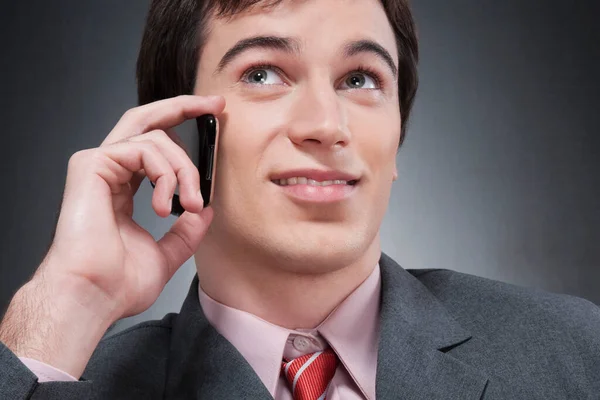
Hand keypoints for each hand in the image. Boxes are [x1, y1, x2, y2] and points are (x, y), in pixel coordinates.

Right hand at [38, 94, 224, 320]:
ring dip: (185, 170)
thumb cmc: (118, 284)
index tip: (213, 118)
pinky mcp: (91, 164)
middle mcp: (110, 170)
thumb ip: (185, 232)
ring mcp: (99, 165)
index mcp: (123, 187)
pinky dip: (166, 173)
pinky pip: (143, 148)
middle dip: (184, 106)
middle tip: (216, 105)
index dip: (181, 125)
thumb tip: (205, 211)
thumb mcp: (166, 254)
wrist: (93, 296)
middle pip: (147, 119)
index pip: (153, 144)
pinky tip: (166, 204)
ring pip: (155, 137)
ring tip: (189, 204)